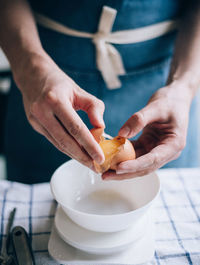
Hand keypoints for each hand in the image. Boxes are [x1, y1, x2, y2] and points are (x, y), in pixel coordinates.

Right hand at [14, 53, 104, 168]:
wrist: (33, 76)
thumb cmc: (60, 84)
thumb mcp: (80, 90)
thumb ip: (94, 107)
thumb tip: (101, 127)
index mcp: (55, 100)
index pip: (76, 128)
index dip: (89, 145)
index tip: (100, 158)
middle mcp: (42, 111)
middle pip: (65, 141)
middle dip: (82, 157)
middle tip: (96, 167)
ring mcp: (36, 120)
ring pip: (58, 144)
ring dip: (75, 156)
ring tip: (89, 163)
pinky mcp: (34, 125)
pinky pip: (54, 140)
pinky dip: (66, 148)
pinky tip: (78, 153)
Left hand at [102, 83, 191, 179]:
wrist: (176, 97)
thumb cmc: (169, 101)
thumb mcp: (155, 107)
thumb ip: (139, 120)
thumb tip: (121, 133)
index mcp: (173, 145)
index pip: (152, 159)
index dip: (135, 165)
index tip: (119, 168)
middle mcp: (165, 152)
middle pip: (143, 167)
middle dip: (124, 173)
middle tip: (105, 176)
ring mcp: (156, 150)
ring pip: (137, 164)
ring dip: (121, 168)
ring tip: (103, 171)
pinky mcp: (148, 146)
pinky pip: (133, 153)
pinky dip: (121, 156)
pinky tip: (108, 158)